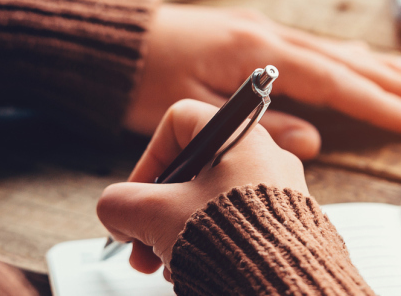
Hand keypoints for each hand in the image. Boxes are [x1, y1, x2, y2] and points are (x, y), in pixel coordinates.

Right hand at [98, 100, 307, 279]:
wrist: (285, 287)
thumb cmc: (235, 242)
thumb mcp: (157, 216)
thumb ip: (121, 203)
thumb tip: (115, 211)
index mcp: (240, 138)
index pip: (180, 121)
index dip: (150, 157)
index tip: (137, 195)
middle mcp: (266, 158)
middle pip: (192, 171)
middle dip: (156, 212)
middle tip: (140, 245)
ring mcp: (279, 194)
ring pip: (210, 203)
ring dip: (176, 233)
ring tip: (166, 267)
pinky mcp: (286, 226)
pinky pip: (235, 226)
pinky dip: (208, 245)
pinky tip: (195, 272)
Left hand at [123, 4, 400, 158]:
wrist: (114, 44)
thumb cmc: (144, 79)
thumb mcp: (194, 110)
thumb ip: (256, 128)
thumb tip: (312, 141)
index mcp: (256, 56)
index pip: (333, 81)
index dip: (377, 102)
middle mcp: (267, 38)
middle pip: (345, 62)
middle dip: (394, 83)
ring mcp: (263, 34)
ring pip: (335, 52)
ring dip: (379, 67)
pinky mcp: (254, 38)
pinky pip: (315, 48)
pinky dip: (348, 58)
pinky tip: (363, 61)